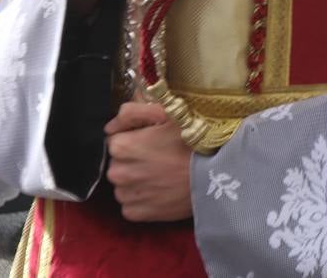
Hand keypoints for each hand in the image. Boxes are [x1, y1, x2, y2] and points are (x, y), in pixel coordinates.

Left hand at [106, 102, 192, 221]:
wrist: (217, 175)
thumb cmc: (192, 141)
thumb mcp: (166, 114)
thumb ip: (132, 112)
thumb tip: (110, 127)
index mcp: (121, 146)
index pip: (116, 140)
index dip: (135, 139)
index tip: (153, 141)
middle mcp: (117, 173)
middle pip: (118, 163)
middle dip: (133, 160)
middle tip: (160, 158)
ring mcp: (126, 196)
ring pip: (124, 185)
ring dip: (136, 180)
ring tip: (162, 175)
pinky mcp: (136, 214)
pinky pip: (131, 204)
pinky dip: (142, 199)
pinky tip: (161, 191)